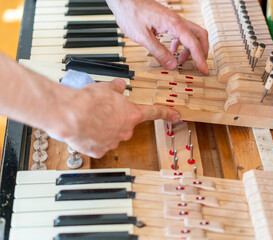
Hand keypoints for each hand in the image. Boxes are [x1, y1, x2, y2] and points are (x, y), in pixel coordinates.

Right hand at [58, 79, 179, 157]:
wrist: (70, 115)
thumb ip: (116, 88)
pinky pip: (99, 144)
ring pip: (111, 134)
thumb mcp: (106, 87)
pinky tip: (85, 129)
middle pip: (126, 124)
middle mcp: (125, 130)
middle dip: (116, 117)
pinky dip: (93, 138)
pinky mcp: (99, 151)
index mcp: (131, 114)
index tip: (176, 116)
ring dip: (104, 127)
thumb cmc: (89, 101)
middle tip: (102, 110)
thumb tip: (120, 86)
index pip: (154, 112)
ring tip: (90, 117)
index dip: (166, 113)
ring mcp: (112, 142)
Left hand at [106, 0, 208, 74]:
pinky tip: (172, 51)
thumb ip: (159, 52)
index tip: (204, 70)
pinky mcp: (167, 21)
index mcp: (173, 24)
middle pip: (199, 35)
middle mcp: (176, 20)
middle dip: (202, 51)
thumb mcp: (143, 37)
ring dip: (190, 49)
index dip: (200, 59)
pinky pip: (180, 33)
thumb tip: (172, 65)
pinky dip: (180, 44)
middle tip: (200, 64)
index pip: (193, 43)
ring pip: (191, 34)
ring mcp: (173, 20)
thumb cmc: (131, 13)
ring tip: (182, 61)